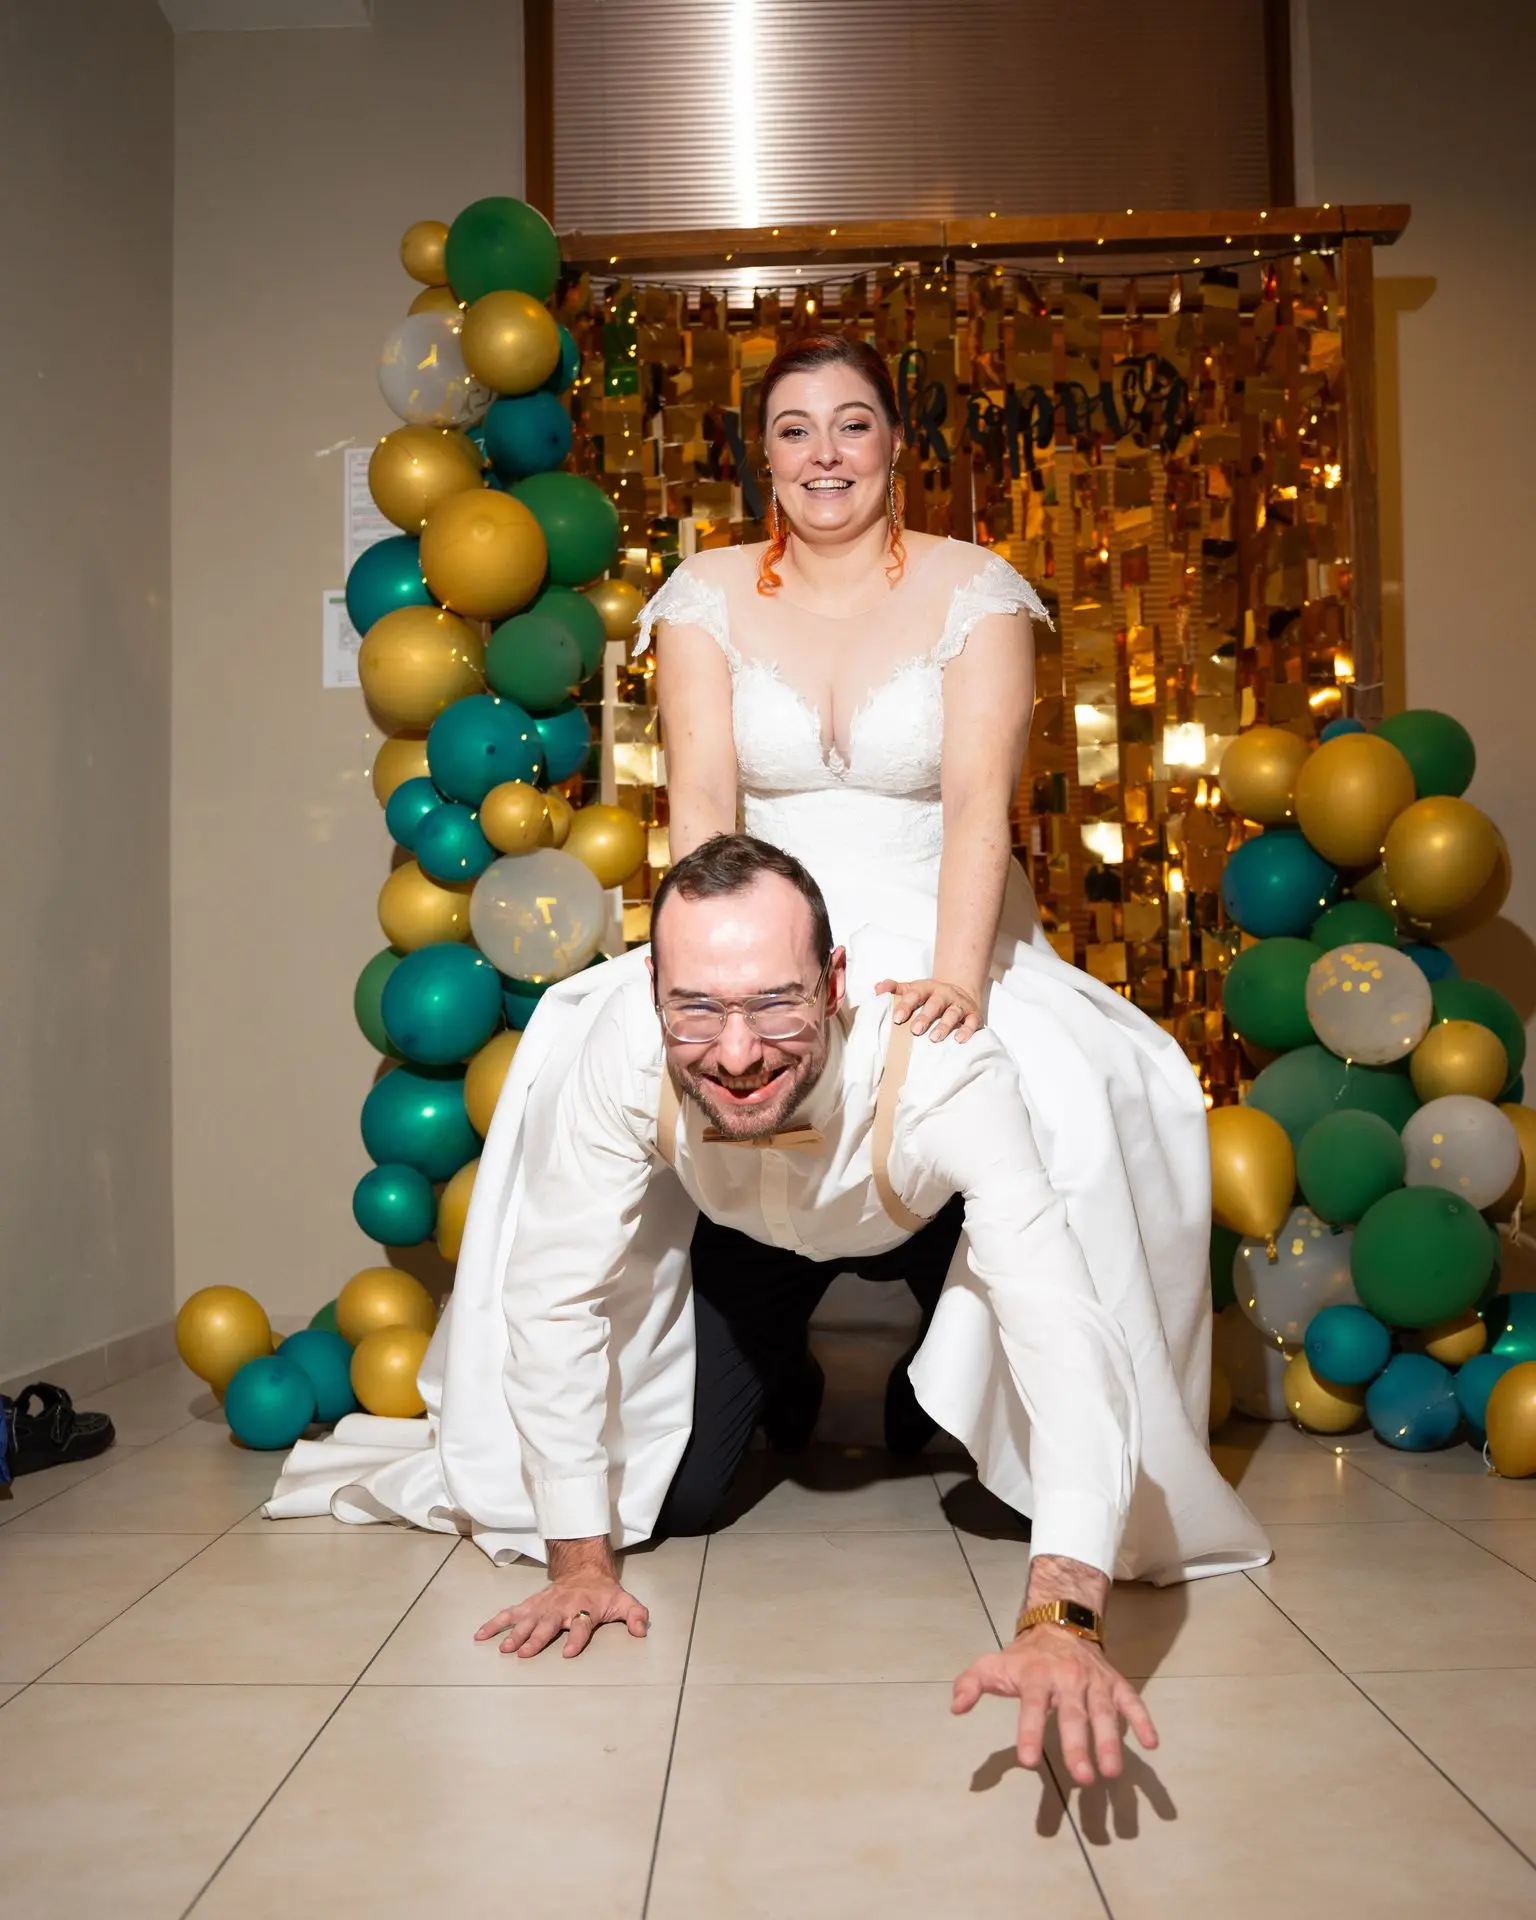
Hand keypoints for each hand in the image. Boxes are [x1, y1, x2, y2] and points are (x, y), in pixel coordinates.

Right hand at [474, 1573, 648, 1660]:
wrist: (584, 1568)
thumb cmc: (603, 1592)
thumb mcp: (624, 1601)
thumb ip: (635, 1615)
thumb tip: (641, 1630)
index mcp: (585, 1608)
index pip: (582, 1626)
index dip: (577, 1638)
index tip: (569, 1652)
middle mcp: (563, 1607)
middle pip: (549, 1624)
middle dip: (537, 1638)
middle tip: (524, 1652)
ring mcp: (544, 1606)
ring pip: (527, 1619)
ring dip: (516, 1633)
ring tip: (504, 1648)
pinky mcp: (531, 1604)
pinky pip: (511, 1613)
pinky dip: (495, 1622)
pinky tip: (481, 1635)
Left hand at [875, 977, 982, 1042]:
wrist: (959, 991)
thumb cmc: (929, 995)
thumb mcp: (912, 988)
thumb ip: (894, 989)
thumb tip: (876, 989)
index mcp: (927, 988)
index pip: (915, 994)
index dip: (906, 1005)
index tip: (897, 1018)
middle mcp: (944, 994)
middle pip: (935, 1004)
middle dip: (925, 1017)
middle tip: (915, 1030)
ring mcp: (959, 1004)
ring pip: (953, 1013)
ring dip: (944, 1025)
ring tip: (935, 1038)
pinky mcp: (973, 1015)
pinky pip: (972, 1021)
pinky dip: (968, 1030)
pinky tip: (960, 1039)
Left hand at [951, 1625, 1157, 1784]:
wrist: (1061, 1623)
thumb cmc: (1025, 1657)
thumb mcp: (993, 1665)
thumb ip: (972, 1683)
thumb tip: (955, 1707)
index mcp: (1036, 1678)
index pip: (1031, 1706)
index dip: (1027, 1732)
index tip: (1027, 1761)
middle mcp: (1067, 1680)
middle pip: (1073, 1715)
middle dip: (1078, 1746)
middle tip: (1082, 1779)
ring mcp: (1094, 1682)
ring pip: (1104, 1712)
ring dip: (1110, 1741)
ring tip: (1113, 1772)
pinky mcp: (1115, 1684)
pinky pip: (1132, 1701)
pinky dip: (1143, 1720)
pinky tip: (1152, 1743)